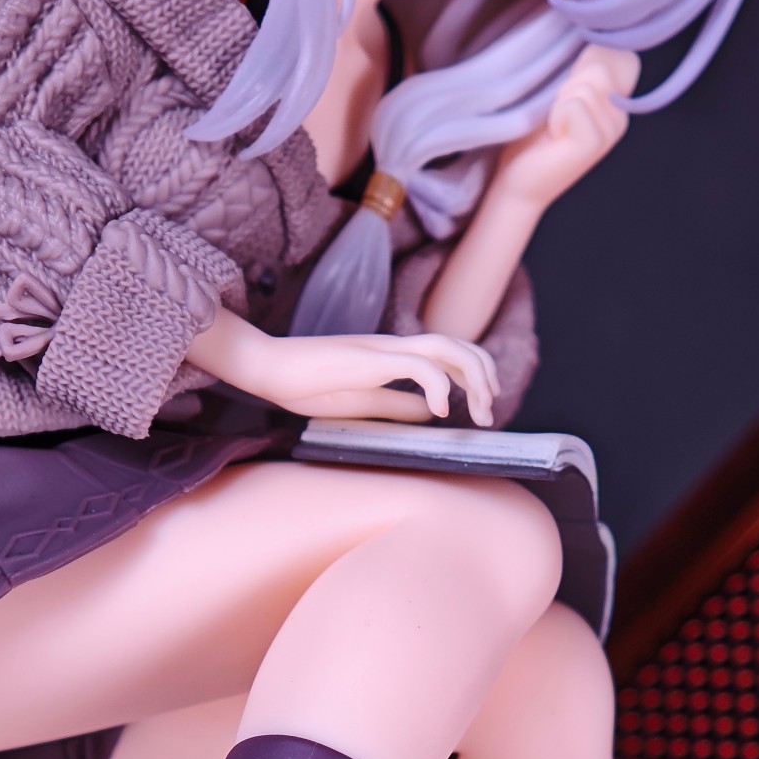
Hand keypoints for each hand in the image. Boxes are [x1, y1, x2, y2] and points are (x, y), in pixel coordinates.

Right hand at [201, 318, 501, 427]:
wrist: (268, 368)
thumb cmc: (305, 385)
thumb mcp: (361, 403)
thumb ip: (396, 406)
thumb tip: (431, 414)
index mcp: (392, 356)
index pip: (449, 353)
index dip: (476, 374)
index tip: (483, 406)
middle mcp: (394, 346)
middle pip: (459, 345)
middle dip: (485, 375)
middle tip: (490, 412)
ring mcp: (383, 349)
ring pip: (447, 347)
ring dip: (472, 378)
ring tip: (477, 410)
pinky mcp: (371, 359)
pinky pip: (418, 364)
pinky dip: (439, 385)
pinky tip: (441, 409)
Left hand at [491, 45, 639, 211]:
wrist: (518, 182)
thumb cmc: (533, 137)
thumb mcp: (558, 93)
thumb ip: (578, 68)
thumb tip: (590, 35)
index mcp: (615, 101)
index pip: (616, 55)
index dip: (585, 65)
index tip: (565, 95)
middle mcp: (620, 116)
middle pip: (598, 67)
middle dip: (567, 86)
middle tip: (556, 116)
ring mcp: (612, 131)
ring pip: (585, 86)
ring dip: (559, 103)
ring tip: (555, 128)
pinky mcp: (595, 143)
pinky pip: (575, 103)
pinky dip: (557, 116)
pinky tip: (555, 138)